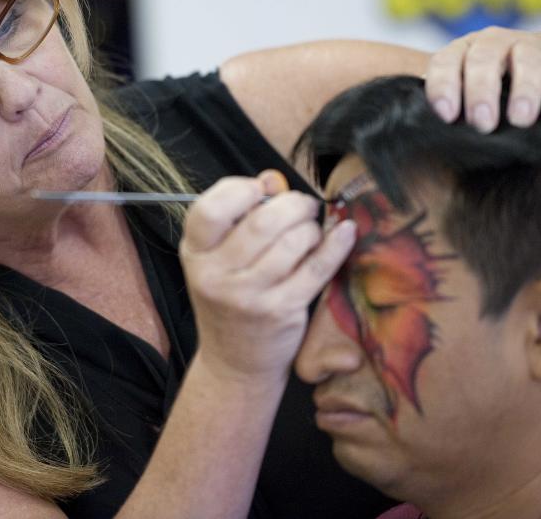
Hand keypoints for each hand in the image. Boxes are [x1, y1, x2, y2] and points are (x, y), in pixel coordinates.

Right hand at [179, 171, 356, 383]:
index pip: (211, 209)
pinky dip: (335, 245)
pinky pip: (316, 268)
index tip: (261, 190)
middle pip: (261, 222)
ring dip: (311, 228)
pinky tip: (345, 232)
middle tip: (303, 206)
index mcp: (195, 254)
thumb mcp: (217, 259)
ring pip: (292, 242)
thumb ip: (239, 218)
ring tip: (312, 231)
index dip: (240, 189)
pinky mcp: (281, 311)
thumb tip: (272, 180)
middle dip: (292, 205)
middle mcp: (215, 275)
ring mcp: (248, 296)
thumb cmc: (229, 298)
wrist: (234, 361)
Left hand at [426, 26, 540, 131]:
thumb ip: (449, 104)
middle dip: (481, 91)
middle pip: (483, 60)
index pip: (445, 63)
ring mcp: (529, 47)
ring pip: (526, 61)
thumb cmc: (496, 85)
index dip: (443, 86)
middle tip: (482, 124)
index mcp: (462, 51)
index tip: (446, 115)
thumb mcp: (468, 90)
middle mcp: (493, 43)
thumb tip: (423, 133)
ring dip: (524, 90)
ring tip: (521, 119)